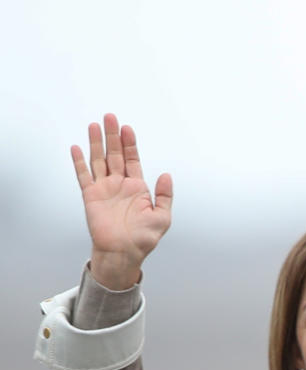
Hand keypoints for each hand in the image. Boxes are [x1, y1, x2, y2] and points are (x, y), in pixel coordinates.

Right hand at [71, 114, 171, 291]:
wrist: (124, 252)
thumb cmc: (144, 238)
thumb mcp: (163, 217)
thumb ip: (164, 196)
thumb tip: (166, 175)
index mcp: (137, 187)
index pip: (132, 159)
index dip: (130, 143)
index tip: (127, 128)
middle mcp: (119, 184)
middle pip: (114, 154)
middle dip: (113, 136)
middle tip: (110, 117)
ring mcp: (104, 189)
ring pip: (99, 160)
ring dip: (96, 143)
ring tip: (94, 125)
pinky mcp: (90, 196)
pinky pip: (83, 175)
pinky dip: (79, 162)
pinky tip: (76, 147)